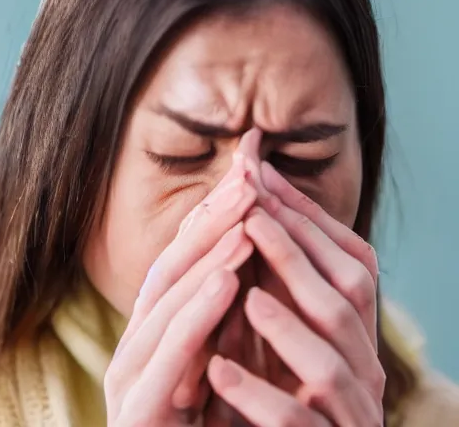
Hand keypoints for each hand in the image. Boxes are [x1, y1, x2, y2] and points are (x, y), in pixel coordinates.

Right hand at [104, 157, 256, 425]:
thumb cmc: (201, 424)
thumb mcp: (216, 358)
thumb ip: (223, 312)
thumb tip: (249, 258)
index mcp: (157, 326)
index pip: (184, 259)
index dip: (214, 215)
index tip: (248, 177)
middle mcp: (138, 340)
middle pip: (174, 266)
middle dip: (212, 221)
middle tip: (248, 178)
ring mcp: (130, 374)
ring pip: (166, 300)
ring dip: (208, 257)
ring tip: (245, 219)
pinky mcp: (138, 410)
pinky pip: (170, 355)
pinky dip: (198, 314)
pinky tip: (227, 283)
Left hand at [206, 142, 383, 424]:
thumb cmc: (283, 381)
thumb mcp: (286, 326)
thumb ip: (277, 279)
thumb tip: (253, 209)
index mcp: (355, 331)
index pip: (351, 262)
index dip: (311, 218)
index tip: (266, 179)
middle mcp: (362, 365)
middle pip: (347, 298)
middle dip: (299, 253)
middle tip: (252, 215)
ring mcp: (350, 411)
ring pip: (329, 364)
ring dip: (287, 325)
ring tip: (247, 296)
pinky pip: (297, 422)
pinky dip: (259, 394)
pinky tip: (219, 370)